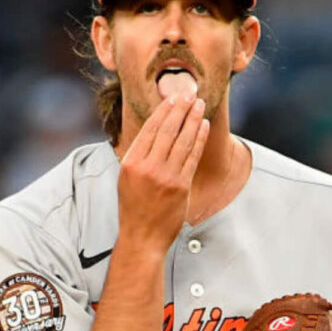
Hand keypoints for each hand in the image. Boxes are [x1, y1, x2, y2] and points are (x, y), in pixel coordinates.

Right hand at [117, 93, 208, 253]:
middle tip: (189, 94)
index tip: (172, 99)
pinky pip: (192, 156)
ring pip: (182, 140)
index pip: (149, 130)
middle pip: (167, 131)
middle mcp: (147, 167)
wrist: (142, 236)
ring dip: (193, 119)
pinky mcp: (181, 186)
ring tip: (199, 105)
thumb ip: (140, 156)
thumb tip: (155, 132)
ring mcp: (165, 176)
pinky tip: (204, 126)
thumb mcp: (127, 178)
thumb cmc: (135, 207)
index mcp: (130, 162)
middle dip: (179, 109)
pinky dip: (199, 139)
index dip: (163, 112)